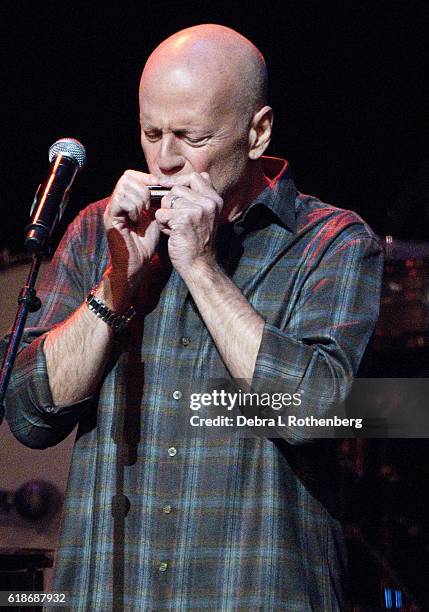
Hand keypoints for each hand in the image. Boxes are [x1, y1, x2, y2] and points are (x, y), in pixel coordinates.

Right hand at [104, 170, 160, 285]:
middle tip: (149, 205)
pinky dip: (133, 207)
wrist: (137, 264)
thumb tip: (166, 187)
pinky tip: (136, 220)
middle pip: (127, 177)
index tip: (157, 192)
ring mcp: (112, 210)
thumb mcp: (155, 218)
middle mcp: (116, 202)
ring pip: (124, 187)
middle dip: (143, 188)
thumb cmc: (145, 243)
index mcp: (126, 200)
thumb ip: (156, 202)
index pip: (131, 175)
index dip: (146, 179)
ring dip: (139, 199)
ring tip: (143, 214)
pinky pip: (121, 201)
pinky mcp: (110, 219)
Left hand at [154, 172, 222, 277]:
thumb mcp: (202, 216)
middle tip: (175, 219)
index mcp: (215, 200)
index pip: (195, 177)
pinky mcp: (184, 220)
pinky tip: (171, 234)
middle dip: (169, 202)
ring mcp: (198, 210)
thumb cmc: (196, 241)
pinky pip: (161, 214)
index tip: (167, 187)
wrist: (199, 265)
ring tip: (174, 227)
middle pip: (177, 188)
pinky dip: (162, 224)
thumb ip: (194, 198)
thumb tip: (172, 181)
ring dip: (165, 214)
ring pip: (167, 200)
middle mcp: (209, 203)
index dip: (179, 181)